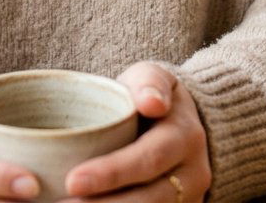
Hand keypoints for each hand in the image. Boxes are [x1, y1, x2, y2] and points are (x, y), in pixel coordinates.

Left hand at [61, 62, 210, 202]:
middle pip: (147, 199)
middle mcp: (193, 174)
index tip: (72, 180)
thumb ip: (149, 82)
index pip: (147, 159)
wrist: (180, 120)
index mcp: (185, 136)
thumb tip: (152, 103)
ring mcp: (187, 198)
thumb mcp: (151, 76)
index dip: (111, 173)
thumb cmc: (151, 94)